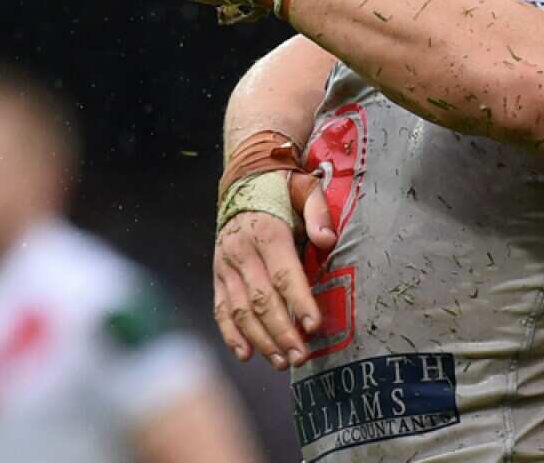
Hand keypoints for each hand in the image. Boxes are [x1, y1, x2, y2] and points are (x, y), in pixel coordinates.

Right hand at [212, 179, 336, 369]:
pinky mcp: (217, 276)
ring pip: (239, 311)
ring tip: (283, 362)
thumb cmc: (282, 191)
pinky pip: (220, 310)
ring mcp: (225, 266)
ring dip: (261, 340)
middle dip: (282, 332)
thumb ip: (318, 213)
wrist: (243, 181)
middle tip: (302, 357)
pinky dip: (231, 335)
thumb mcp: (305, 189)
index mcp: (267, 232)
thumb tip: (327, 240)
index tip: (314, 326)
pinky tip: (247, 355)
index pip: (283, 274)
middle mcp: (242, 252)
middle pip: (261, 300)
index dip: (298, 302)